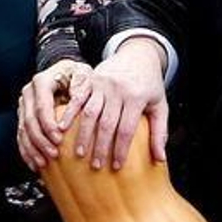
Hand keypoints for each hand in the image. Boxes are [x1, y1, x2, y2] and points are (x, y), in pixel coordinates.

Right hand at [17, 59, 87, 170]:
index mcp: (41, 82)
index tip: (59, 139)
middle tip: (53, 154)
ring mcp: (23, 106)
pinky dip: (27, 152)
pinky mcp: (22, 117)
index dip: (48, 124)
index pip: (41, 106)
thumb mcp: (82, 74)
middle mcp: (28, 93)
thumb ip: (81, 84)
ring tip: (43, 163)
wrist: (64, 73)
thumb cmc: (76, 75)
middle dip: (40, 140)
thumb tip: (77, 97)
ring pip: (22, 131)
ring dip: (32, 149)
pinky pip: (21, 137)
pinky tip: (35, 165)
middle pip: (29, 120)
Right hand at [60, 38, 169, 170]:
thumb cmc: (149, 84)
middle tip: (96, 166)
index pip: (126, 128)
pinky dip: (68, 113)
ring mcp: (102, 83)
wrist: (138, 54)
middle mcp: (117, 89)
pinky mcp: (90, 79)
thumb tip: (160, 158)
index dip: (120, 149)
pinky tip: (62, 128)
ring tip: (79, 154)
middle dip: (100, 147)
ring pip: (89, 112)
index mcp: (136, 97)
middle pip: (106, 123)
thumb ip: (160, 131)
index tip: (116, 166)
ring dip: (83, 134)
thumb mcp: (160, 105)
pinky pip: (77, 98)